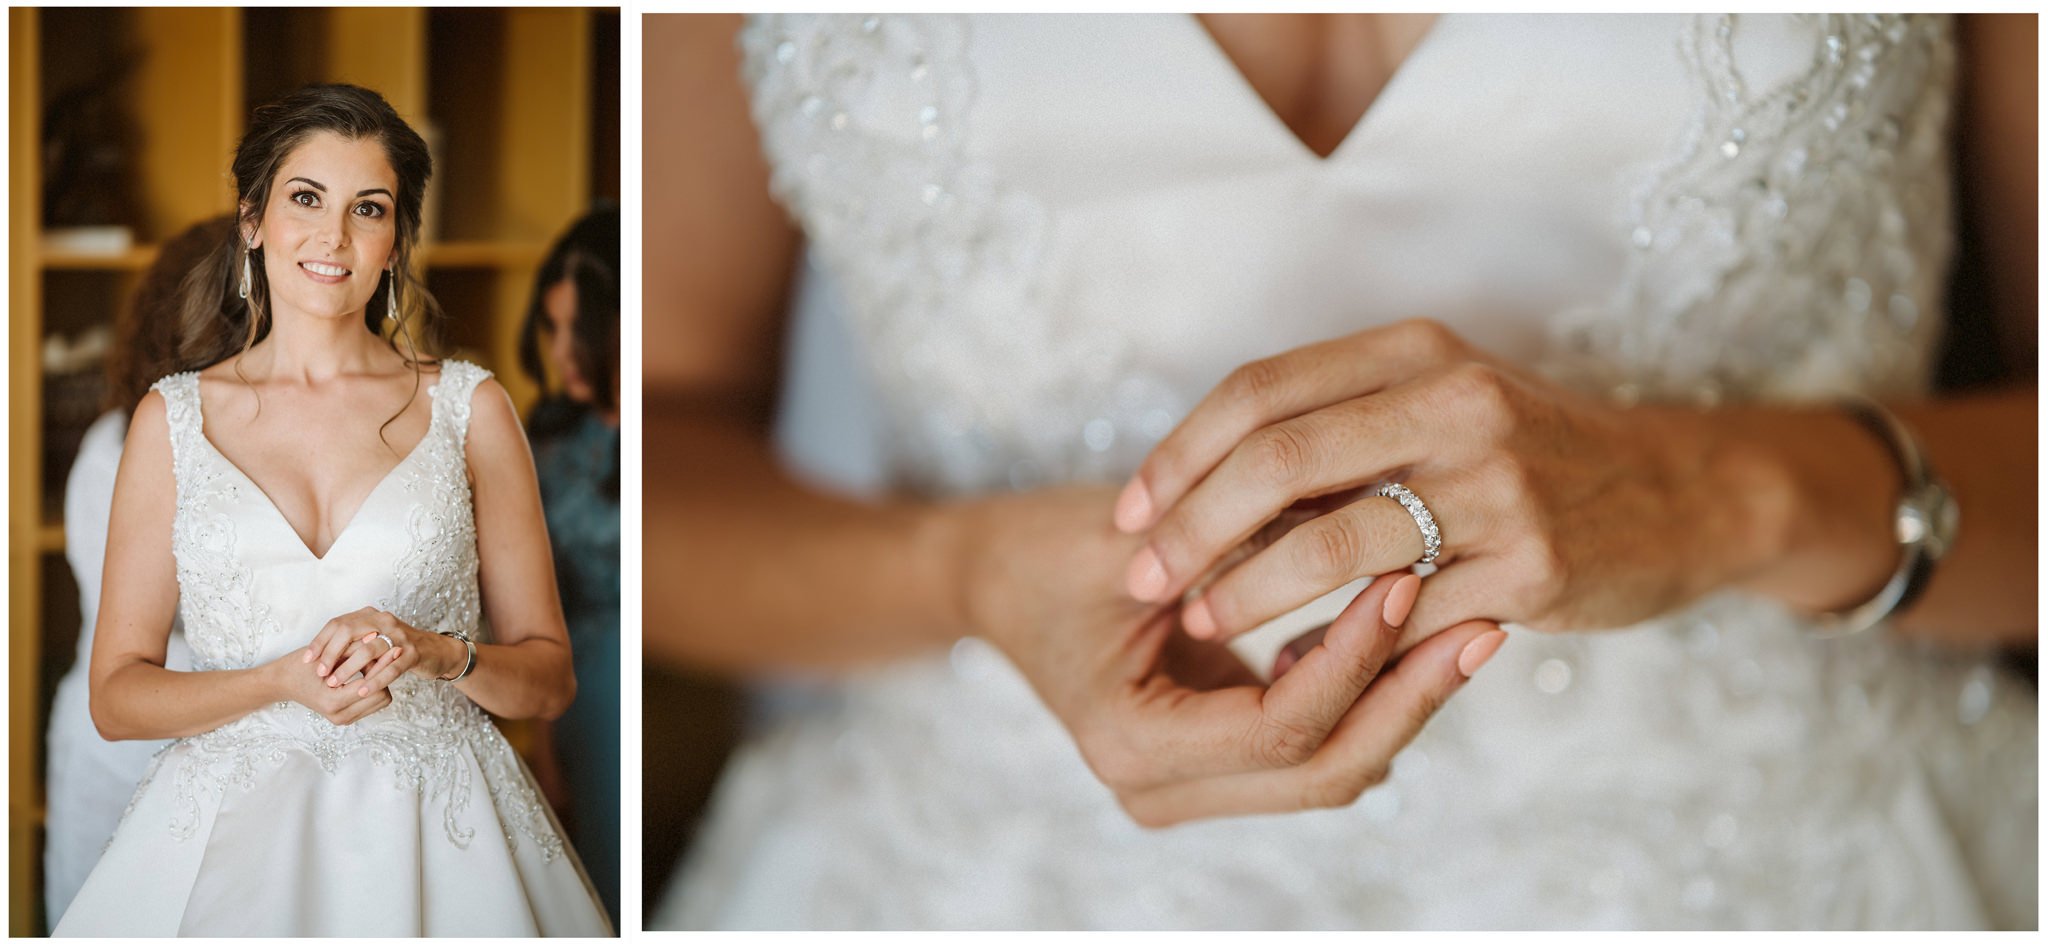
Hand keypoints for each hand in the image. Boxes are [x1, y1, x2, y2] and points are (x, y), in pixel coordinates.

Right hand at [267, 648, 392, 725]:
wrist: (283, 682)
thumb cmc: (301, 666)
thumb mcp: (327, 654)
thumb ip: (353, 647)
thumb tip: (378, 636)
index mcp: (333, 702)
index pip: (373, 685)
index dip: (383, 666)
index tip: (390, 648)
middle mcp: (339, 716)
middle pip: (382, 695)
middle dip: (383, 674)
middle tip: (385, 654)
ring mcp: (343, 719)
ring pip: (381, 700)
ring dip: (380, 681)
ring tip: (375, 662)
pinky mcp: (346, 717)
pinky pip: (373, 702)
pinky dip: (374, 687)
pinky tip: (368, 671)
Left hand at [303, 607, 460, 698]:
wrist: (436, 651)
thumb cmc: (398, 648)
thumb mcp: (372, 640)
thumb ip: (351, 644)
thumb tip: (319, 658)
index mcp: (369, 616)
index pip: (338, 623)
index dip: (320, 642)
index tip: (306, 660)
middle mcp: (383, 621)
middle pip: (349, 631)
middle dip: (331, 653)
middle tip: (320, 673)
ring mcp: (400, 635)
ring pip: (369, 648)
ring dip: (349, 668)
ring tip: (335, 683)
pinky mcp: (413, 652)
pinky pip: (391, 666)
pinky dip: (375, 680)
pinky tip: (361, 691)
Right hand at [961, 486, 1505, 825]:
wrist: (992, 576)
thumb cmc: (1045, 550)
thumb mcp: (1135, 540)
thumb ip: (1236, 544)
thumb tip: (1361, 523)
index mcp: (1131, 745)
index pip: (1282, 727)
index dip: (1354, 658)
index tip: (1406, 577)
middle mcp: (1163, 788)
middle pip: (1326, 769)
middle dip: (1409, 697)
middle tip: (1481, 620)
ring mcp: (1194, 787)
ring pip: (1335, 766)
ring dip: (1402, 699)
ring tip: (1471, 621)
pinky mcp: (1220, 762)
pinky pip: (1318, 743)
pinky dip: (1369, 694)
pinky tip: (1416, 631)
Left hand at [1115, 318, 1744, 646]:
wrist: (1683, 495)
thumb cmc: (1530, 452)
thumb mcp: (1438, 404)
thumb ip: (1334, 431)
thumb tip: (1200, 487)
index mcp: (1418, 352)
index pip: (1261, 391)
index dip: (1179, 453)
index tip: (1127, 511)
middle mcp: (1457, 404)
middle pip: (1280, 456)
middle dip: (1192, 524)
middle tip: (1143, 575)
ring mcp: (1500, 487)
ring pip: (1333, 541)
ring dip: (1248, 590)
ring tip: (1202, 622)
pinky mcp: (1531, 569)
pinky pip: (1403, 617)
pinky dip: (1336, 647)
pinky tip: (1293, 667)